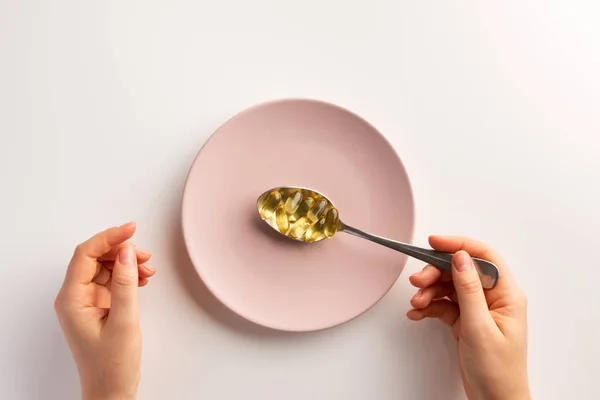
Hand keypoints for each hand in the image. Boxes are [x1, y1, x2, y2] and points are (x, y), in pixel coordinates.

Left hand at [54, 222, 155, 399]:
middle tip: (144, 254)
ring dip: (127, 263)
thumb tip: (126, 252)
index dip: (108, 237)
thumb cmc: (113, 365)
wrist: (112, 391)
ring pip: (104, 267)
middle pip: (94, 257)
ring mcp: (85, 301)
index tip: (131, 229)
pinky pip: (111, 280)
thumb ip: (125, 283)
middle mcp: (74, 297)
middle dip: (120, 250)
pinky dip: (127, 275)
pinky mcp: (98, 306)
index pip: (85, 254)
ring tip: (148, 269)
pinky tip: (143, 279)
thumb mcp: (124, 321)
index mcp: (71, 299)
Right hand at [406, 236, 529, 399]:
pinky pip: (444, 304)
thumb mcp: (479, 327)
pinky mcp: (466, 320)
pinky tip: (417, 314)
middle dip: (436, 273)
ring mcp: (478, 309)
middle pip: (460, 270)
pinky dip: (429, 307)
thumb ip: (469, 289)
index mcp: (506, 294)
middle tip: (417, 282)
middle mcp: (493, 297)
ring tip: (416, 303)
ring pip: (449, 287)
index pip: (483, 256)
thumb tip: (461, 257)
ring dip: (429, 292)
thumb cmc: (497, 370)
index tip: (434, 243)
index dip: (459, 245)